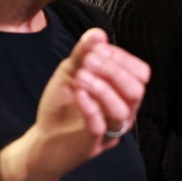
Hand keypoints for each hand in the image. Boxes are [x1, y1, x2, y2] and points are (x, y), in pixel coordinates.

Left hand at [24, 29, 150, 180]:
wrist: (42, 141)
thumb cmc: (61, 107)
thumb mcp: (70, 73)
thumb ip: (84, 54)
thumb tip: (98, 33)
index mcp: (123, 94)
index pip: (140, 73)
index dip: (122, 58)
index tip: (97, 49)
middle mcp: (123, 113)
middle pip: (137, 90)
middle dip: (114, 71)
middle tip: (89, 61)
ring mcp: (110, 132)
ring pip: (122, 110)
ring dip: (103, 88)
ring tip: (81, 76)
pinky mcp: (92, 147)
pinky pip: (100, 127)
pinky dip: (90, 107)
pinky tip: (78, 92)